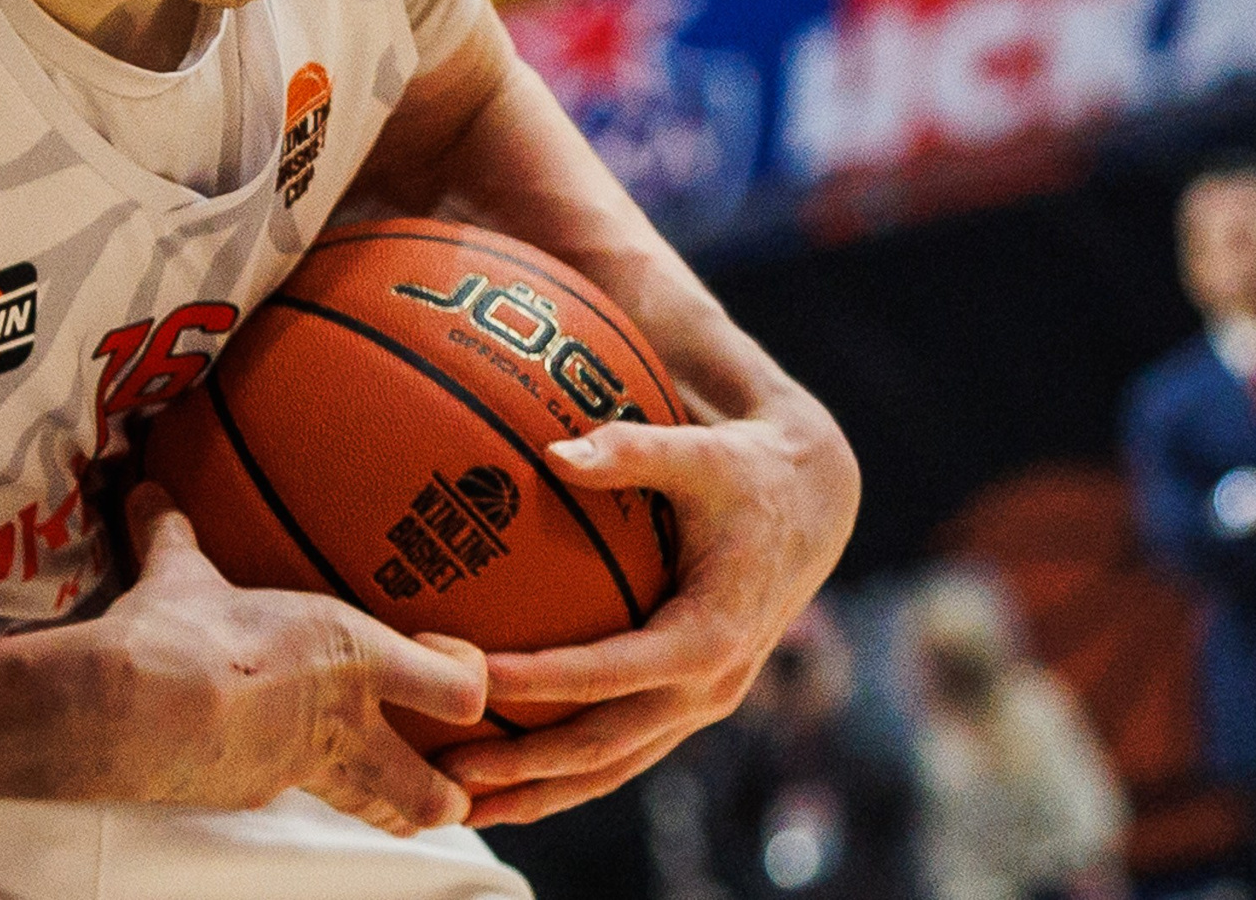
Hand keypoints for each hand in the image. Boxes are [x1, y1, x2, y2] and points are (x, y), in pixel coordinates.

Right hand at [96, 485, 488, 836]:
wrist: (127, 710)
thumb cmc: (177, 631)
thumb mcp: (184, 573)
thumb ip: (178, 533)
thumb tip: (148, 492)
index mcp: (351, 654)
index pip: (458, 689)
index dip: (469, 681)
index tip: (448, 659)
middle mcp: (341, 721)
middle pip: (431, 790)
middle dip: (450, 794)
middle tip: (451, 780)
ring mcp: (300, 770)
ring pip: (373, 811)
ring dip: (389, 808)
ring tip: (391, 795)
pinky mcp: (253, 796)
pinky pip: (294, 798)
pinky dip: (300, 788)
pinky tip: (278, 765)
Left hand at [440, 409, 856, 828]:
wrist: (808, 508)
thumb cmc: (745, 472)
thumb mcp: (700, 453)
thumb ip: (632, 451)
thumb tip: (556, 453)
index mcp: (713, 634)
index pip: (617, 671)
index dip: (545, 678)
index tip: (475, 675)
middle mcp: (709, 686)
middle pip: (607, 745)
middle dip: (525, 764)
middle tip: (447, 766)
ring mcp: (698, 706)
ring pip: (610, 768)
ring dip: (535, 790)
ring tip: (458, 803)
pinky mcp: (683, 705)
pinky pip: (618, 753)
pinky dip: (560, 774)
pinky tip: (499, 779)